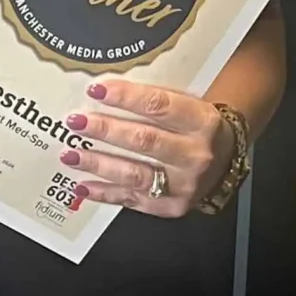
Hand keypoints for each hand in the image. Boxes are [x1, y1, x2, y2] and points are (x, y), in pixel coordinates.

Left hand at [57, 78, 231, 219]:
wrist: (225, 162)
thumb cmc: (198, 128)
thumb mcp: (189, 106)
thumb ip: (155, 101)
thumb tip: (104, 94)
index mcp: (202, 121)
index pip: (159, 106)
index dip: (126, 97)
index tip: (96, 89)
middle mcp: (195, 154)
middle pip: (144, 141)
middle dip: (105, 130)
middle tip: (76, 122)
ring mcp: (184, 185)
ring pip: (135, 174)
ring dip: (98, 164)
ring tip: (70, 155)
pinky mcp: (171, 206)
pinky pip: (132, 199)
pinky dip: (104, 193)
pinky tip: (82, 186)